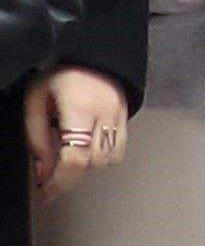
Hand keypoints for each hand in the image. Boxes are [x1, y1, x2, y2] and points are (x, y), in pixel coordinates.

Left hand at [25, 66, 126, 199]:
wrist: (92, 52)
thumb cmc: (60, 75)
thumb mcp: (36, 102)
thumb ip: (36, 137)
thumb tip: (43, 171)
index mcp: (79, 108)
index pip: (75, 157)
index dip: (60, 181)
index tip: (46, 192)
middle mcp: (105, 114)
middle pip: (93, 162)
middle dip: (71, 173)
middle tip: (51, 172)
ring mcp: (120, 116)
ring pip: (110, 160)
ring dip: (88, 165)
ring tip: (70, 156)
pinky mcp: (128, 117)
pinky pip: (120, 149)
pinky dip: (102, 157)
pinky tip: (87, 148)